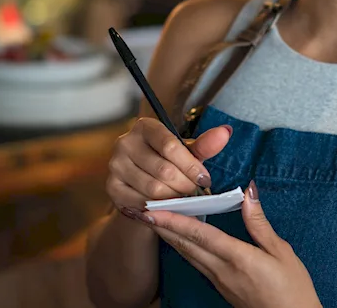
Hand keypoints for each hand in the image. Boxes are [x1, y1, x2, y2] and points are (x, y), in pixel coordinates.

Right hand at [106, 118, 232, 217]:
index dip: (191, 165)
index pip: (170, 145)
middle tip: (197, 194)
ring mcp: (115, 166)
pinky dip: (159, 209)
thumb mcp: (186, 152)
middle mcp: (125, 142)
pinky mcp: (112, 188)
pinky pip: (141, 203)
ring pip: (153, 189)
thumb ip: (204, 145)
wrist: (142, 182)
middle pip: (163, 170)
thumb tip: (225, 132)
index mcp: (145, 127)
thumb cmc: (168, 162)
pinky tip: (170, 209)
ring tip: (186, 202)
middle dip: (186, 186)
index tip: (206, 180)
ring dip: (175, 199)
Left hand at [147, 181, 320, 307]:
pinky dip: (181, 247)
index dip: (174, 220)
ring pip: (187, 254)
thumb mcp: (281, 252)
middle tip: (139, 210)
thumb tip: (248, 192)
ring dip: (167, 236)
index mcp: (237, 258)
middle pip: (185, 244)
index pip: (199, 234)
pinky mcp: (219, 286)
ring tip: (150, 221)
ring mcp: (218, 280)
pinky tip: (176, 239)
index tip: (153, 209)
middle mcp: (221, 270)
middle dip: (160, 226)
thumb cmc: (292, 288)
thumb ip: (259, 223)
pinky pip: (194, 262)